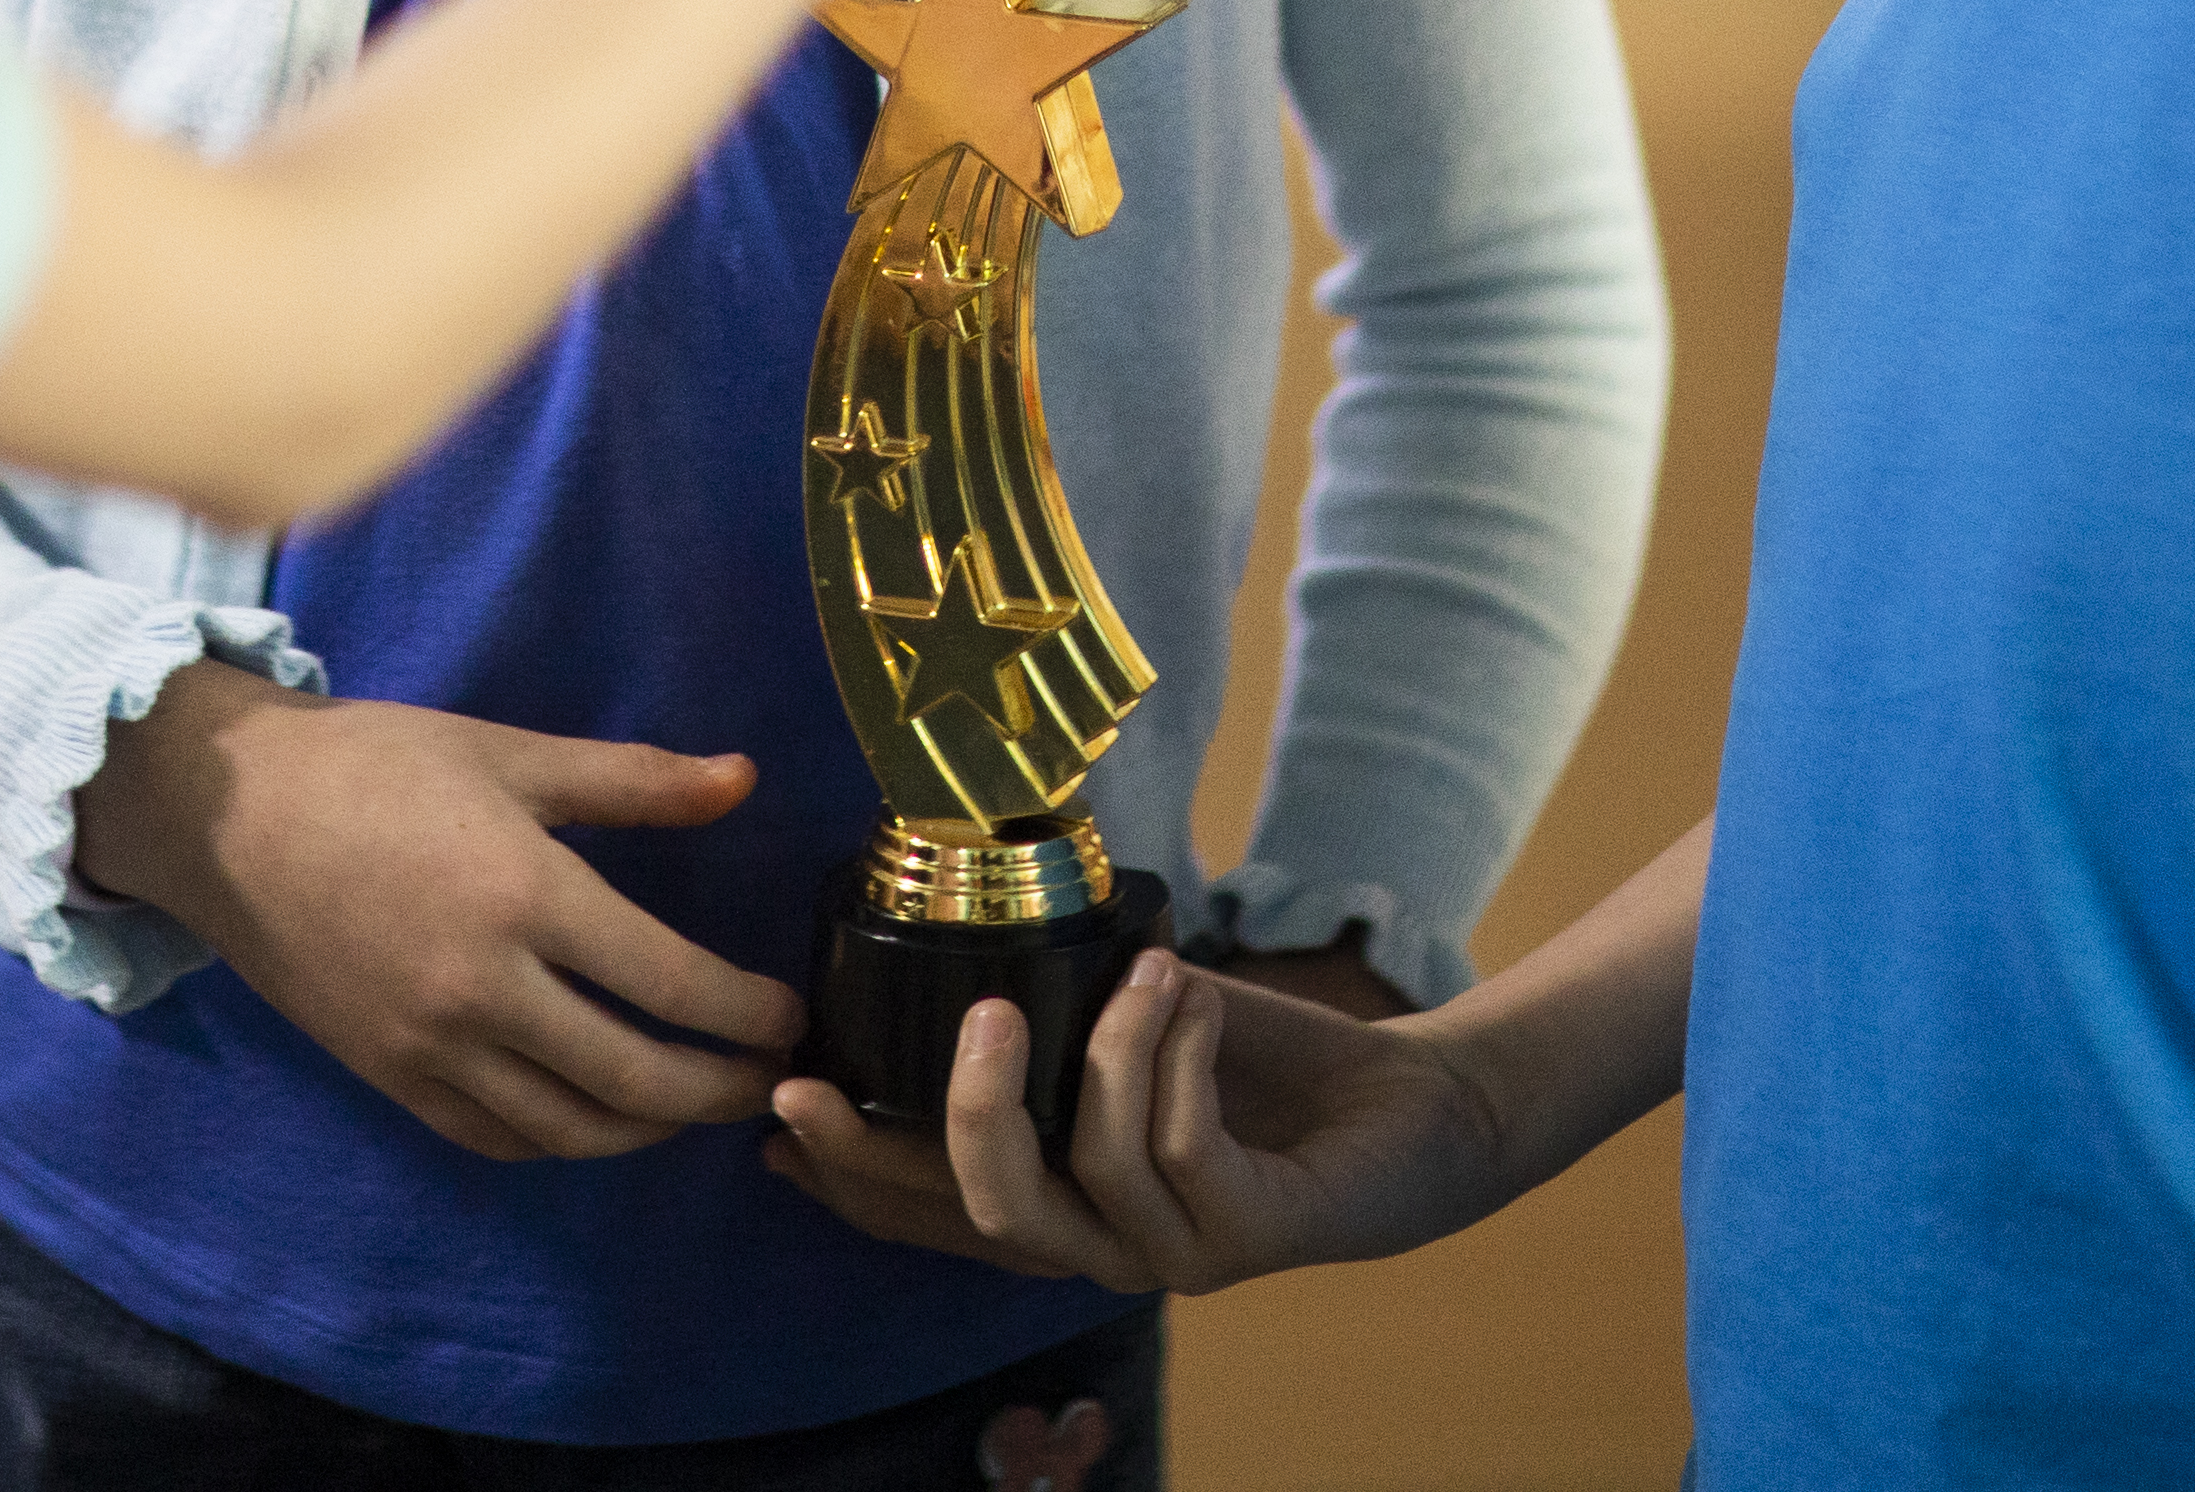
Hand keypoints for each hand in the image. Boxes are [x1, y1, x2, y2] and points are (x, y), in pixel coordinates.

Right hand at [70, 666, 802, 1162]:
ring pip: (573, 1128)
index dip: (747, 1012)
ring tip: (696, 1101)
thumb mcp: (510, 751)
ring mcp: (432, 1046)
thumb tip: (745, 780)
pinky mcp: (391, 1077)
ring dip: (652, 1128)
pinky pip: (499, 1137)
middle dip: (721, 1089)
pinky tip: (598, 1116)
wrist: (228, 814)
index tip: (789, 1013)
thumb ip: (634, 780)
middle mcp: (484, 989)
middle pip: (636, 1079)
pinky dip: (565, 1140)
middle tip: (770, 1076)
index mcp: (526, 894)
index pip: (671, 984)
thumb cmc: (376, 764)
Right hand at [765, 949, 1510, 1292]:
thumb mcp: (1125, 1028)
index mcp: (1058, 1202)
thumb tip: (948, 943)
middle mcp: (1101, 1245)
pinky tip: (1189, 992)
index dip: (851, 1170)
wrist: (1410, 1108)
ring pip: (1082, 1164)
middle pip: (985, 1212)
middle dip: (950, 1115)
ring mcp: (1172, 1251)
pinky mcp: (1246, 1234)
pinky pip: (1175, 1141)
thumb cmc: (1256, 1062)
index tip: (784, 1097)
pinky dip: (1169, 1046)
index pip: (926, 1214)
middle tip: (970, 1012)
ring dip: (1108, 1042)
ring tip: (1147, 966)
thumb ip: (1047, 1017)